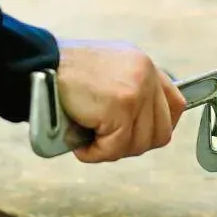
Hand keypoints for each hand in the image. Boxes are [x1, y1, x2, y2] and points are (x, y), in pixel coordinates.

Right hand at [56, 40, 186, 163]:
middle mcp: (146, 75)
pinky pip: (115, 148)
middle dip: (132, 144)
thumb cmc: (63, 71)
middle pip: (161, 132)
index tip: (138, 135)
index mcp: (144, 65)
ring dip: (110, 150)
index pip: (176, 104)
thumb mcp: (106, 70)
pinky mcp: (121, 107)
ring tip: (87, 140)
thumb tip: (134, 125)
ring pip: (138, 144)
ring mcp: (137, 91)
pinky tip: (80, 144)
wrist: (41, 63)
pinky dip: (95, 153)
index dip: (159, 127)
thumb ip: (126, 89)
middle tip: (105, 142)